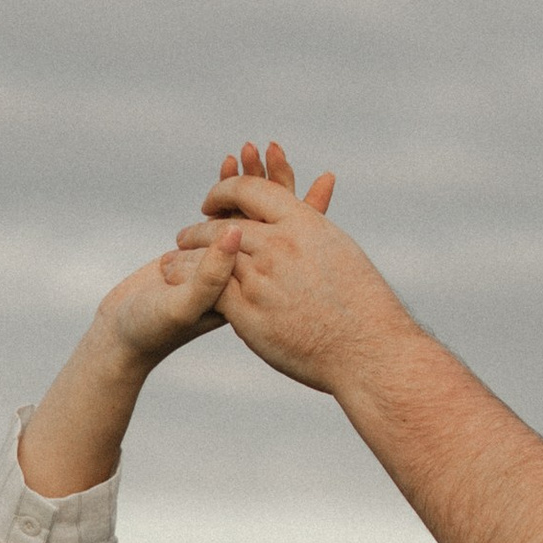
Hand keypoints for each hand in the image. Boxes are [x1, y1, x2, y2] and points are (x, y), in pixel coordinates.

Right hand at [15, 241, 242, 498]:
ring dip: (184, 251)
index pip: (234, 257)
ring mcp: (225, 269)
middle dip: (188, 259)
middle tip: (171, 288)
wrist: (122, 332)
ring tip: (171, 281)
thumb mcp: (183, 306)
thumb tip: (236, 231)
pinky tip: (173, 268)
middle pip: (226, 239)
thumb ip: (211, 274)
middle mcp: (241, 286)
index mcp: (248, 303)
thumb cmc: (153, 327)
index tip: (175, 296)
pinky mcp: (209, 256)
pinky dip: (182, 244)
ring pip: (216, 230)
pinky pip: (206, 229)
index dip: (193, 271)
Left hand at [174, 142, 404, 397]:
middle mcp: (282, 244)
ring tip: (172, 257)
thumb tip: (302, 224)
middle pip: (226, 224)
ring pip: (210, 254)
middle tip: (186, 233)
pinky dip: (186, 278)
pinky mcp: (249, 310)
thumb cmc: (365, 312)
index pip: (254, 190)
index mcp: (306, 223)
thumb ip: (311, 236)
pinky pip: (208, 287)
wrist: (369, 354)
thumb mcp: (341, 256)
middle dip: (201, 228)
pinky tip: (172, 279)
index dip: (227, 188)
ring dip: (186, 253)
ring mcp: (264, 276)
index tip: (214, 197)